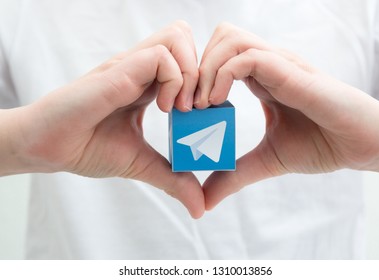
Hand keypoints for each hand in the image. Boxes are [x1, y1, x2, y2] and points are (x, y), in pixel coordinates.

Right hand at [3, 21, 203, 217]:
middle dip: (203, 71)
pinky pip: (160, 56)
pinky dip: (175, 81)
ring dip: (191, 73)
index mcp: (147, 86)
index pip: (186, 63)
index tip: (202, 116)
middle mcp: (141, 70)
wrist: (49, 148)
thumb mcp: (143, 164)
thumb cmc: (89, 149)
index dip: (203, 84)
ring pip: (177, 38)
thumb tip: (200, 207)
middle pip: (184, 38)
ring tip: (182, 109)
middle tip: (197, 107)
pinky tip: (166, 109)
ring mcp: (131, 66)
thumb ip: (174, 179)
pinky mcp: (119, 70)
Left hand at [197, 23, 378, 209]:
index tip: (183, 110)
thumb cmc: (321, 145)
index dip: (196, 79)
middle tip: (186, 104)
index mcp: (261, 79)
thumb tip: (205, 200)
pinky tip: (216, 103)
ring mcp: (278, 64)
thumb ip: (234, 175)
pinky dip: (223, 75)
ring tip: (201, 104)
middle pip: (219, 39)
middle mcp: (266, 65)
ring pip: (228, 39)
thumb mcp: (266, 162)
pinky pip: (247, 57)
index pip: (218, 59)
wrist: (361, 145)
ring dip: (205, 69)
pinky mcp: (289, 71)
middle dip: (195, 68)